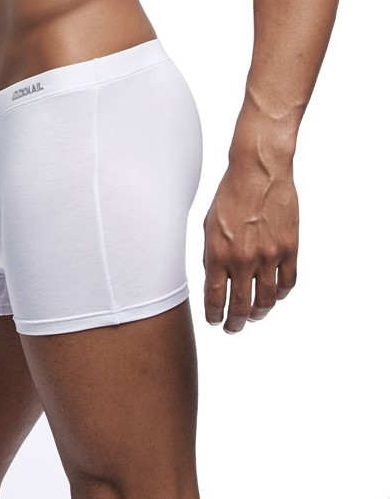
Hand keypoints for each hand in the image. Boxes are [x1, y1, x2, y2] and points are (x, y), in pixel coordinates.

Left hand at [202, 156, 297, 332]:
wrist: (258, 171)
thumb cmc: (230, 194)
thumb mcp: (209, 224)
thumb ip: (211, 254)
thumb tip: (214, 281)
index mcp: (218, 253)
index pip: (214, 298)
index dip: (214, 316)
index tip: (215, 322)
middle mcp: (243, 259)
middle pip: (240, 307)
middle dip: (235, 323)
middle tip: (233, 328)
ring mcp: (269, 256)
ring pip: (266, 301)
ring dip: (258, 313)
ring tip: (253, 315)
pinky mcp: (289, 249)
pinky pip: (288, 283)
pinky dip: (281, 294)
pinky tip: (274, 295)